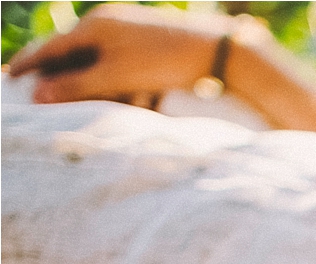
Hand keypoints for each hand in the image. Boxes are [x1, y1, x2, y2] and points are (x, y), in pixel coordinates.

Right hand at [9, 4, 265, 104]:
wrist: (219, 53)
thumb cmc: (164, 61)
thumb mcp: (116, 77)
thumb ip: (77, 85)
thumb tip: (38, 95)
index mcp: (95, 27)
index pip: (52, 48)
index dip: (29, 64)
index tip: (7, 77)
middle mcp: (111, 28)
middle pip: (79, 61)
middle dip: (71, 85)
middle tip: (52, 104)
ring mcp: (134, 39)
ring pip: (108, 73)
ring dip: (110, 95)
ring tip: (123, 108)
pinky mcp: (155, 54)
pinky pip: (134, 77)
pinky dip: (136, 93)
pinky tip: (150, 103)